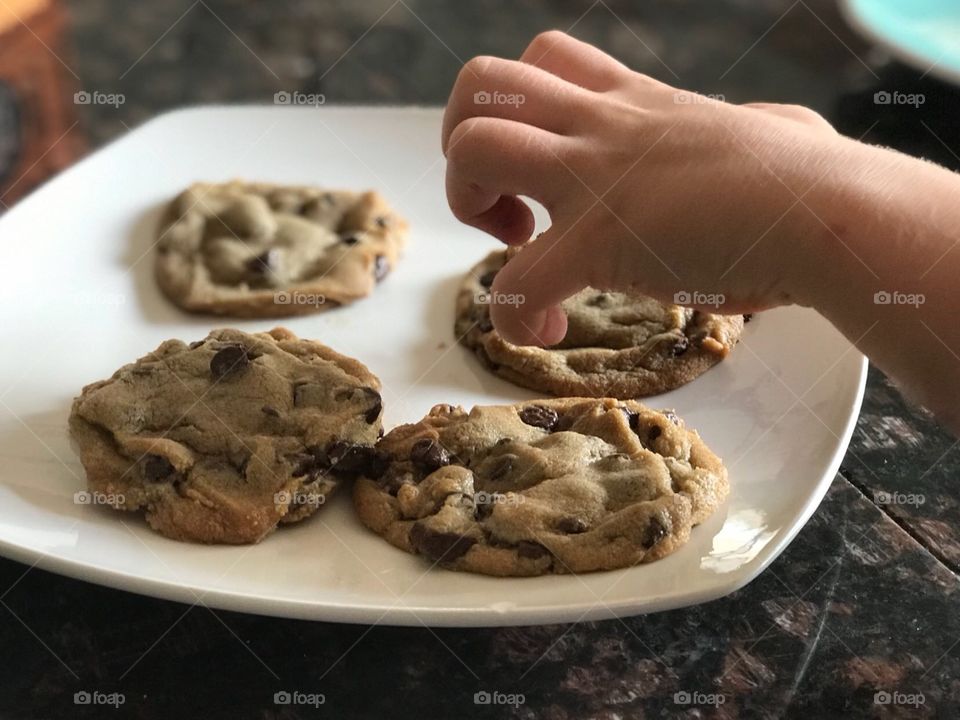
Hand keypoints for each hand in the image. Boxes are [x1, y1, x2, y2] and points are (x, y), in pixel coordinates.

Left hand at [442, 31, 844, 345]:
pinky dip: (512, 316)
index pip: (543, 59)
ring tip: (517, 246)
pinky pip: (515, 281)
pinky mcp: (601, 240)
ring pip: (473, 148)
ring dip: (468, 205)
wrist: (828, 217)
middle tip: (509, 206)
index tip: (541, 172)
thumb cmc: (810, 180)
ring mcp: (595, 177)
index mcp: (632, 102)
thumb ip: (753, 124)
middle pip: (481, 84)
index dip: (519, 112)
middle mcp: (600, 126)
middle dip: (464, 149)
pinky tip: (544, 330)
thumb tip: (776, 130)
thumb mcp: (772, 127)